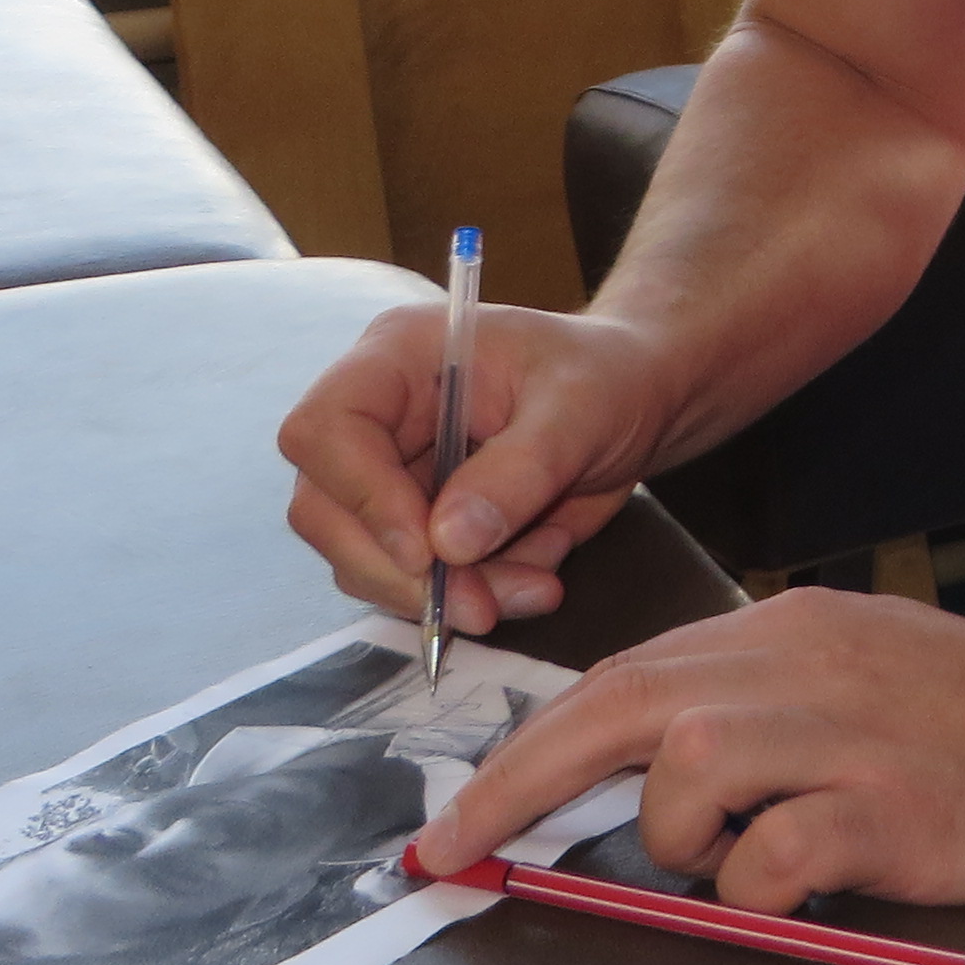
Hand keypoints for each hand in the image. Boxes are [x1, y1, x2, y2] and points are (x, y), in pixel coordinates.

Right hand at [276, 299, 673, 637]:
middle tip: (482, 607)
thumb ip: (519, 471)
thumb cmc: (610, 376)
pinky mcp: (416, 522)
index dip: (362, 497)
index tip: (427, 551)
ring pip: (367, 560)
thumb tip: (446, 544)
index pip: (325, 429)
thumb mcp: (581, 411)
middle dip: (401, 573)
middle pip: (325, 509)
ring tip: (538, 586)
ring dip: (447, 594)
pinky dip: (474, 595)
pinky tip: (537, 576)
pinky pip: (414, 581)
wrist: (640, 399)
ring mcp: (390, 472)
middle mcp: (378, 416)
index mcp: (399, 357)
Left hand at [408, 587, 964, 909]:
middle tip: (449, 853)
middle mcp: (797, 665)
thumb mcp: (853, 673)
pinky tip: (812, 885)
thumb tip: (647, 776)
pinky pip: (771, 859)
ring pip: (684, 776)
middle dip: (513, 786)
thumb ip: (757, 706)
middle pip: (617, 709)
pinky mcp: (884, 806)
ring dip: (682, 839)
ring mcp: (842, 733)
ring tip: (744, 860)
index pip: (621, 677)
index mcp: (782, 630)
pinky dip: (762, 889)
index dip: (527, 748)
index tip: (460, 814)